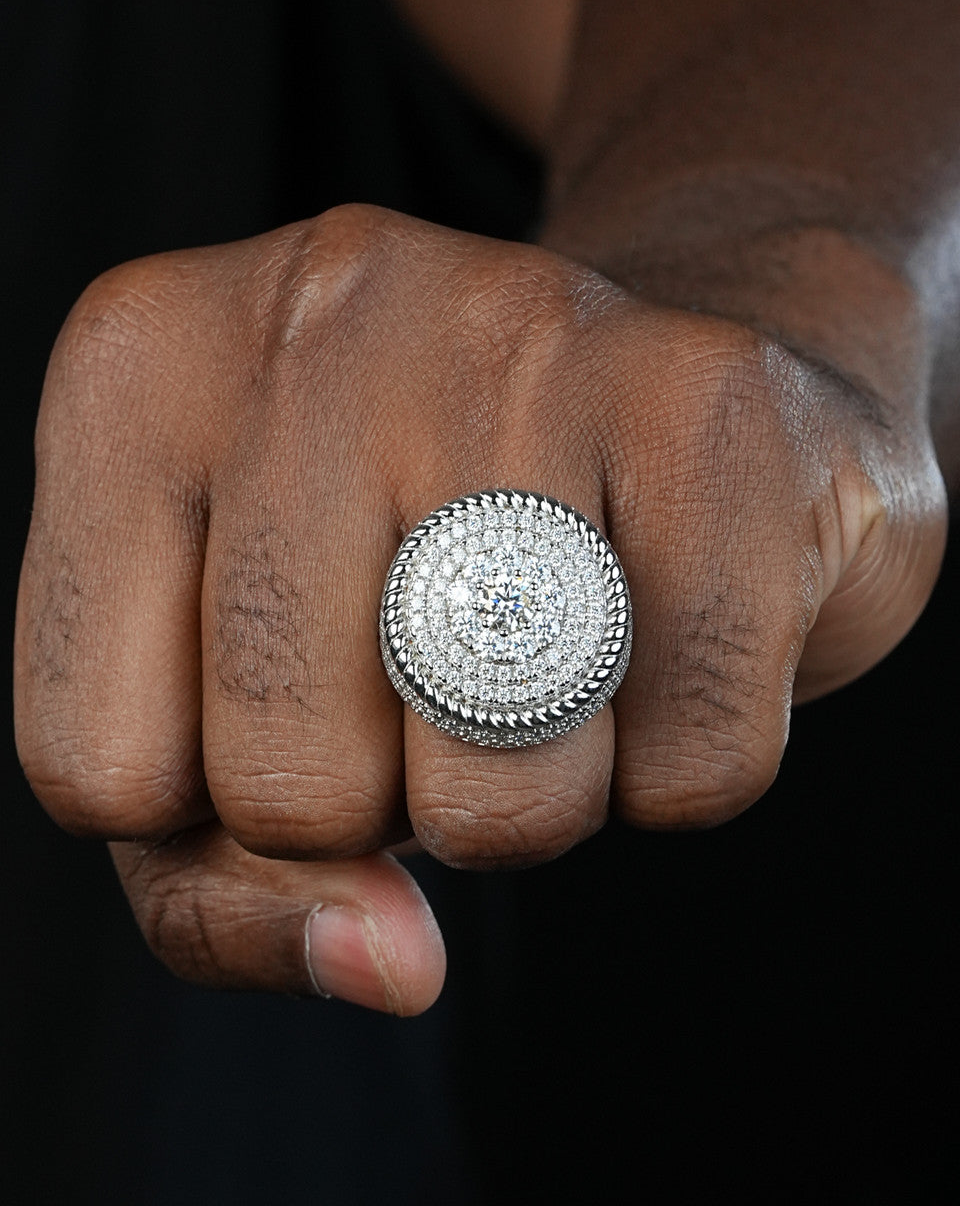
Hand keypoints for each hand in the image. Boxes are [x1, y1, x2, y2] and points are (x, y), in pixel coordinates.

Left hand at [14, 204, 945, 1009]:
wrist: (660, 412)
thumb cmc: (422, 565)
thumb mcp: (237, 706)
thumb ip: (228, 882)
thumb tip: (386, 964)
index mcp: (140, 376)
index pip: (99, 768)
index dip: (212, 811)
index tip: (296, 712)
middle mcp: (315, 314)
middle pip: (291, 787)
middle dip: (387, 801)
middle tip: (441, 680)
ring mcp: (520, 332)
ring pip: (494, 793)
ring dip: (536, 798)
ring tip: (556, 656)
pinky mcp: (709, 391)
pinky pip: (693, 760)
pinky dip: (681, 764)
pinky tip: (667, 628)